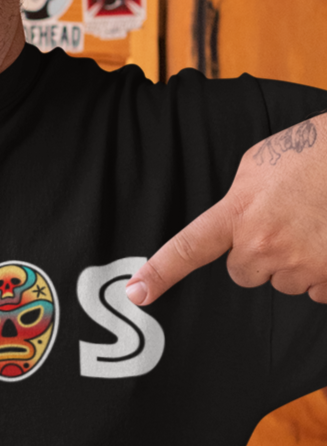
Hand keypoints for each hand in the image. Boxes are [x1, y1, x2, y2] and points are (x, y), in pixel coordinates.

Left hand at [126, 113, 326, 305]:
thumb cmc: (310, 152)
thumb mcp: (257, 166)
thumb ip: (236, 201)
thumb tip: (230, 229)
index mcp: (239, 212)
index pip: (190, 247)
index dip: (161, 272)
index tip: (136, 293)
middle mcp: (263, 243)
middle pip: (244, 273)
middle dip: (261, 254)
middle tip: (286, 221)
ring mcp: (298, 263)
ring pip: (284, 282)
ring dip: (296, 261)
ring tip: (315, 223)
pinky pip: (317, 290)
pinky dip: (324, 272)